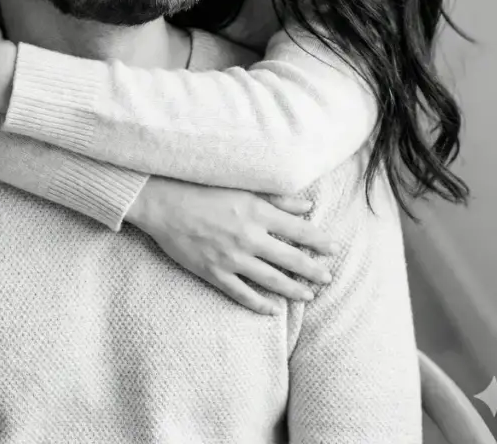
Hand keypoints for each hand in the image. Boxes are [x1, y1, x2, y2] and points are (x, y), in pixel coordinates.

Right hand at [125, 177, 337, 314]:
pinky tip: (273, 309)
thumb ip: (277, 198)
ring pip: (271, 280)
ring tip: (309, 295)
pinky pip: (242, 293)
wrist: (162, 202)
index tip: (334, 248)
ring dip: (293, 289)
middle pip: (290, 259)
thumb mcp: (242, 186)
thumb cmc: (201, 187)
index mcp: (257, 211)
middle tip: (328, 277)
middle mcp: (249, 237)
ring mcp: (231, 258)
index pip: (299, 230)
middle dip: (313, 270)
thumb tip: (308, 206)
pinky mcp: (214, 272)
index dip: (319, 241)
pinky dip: (259, 304)